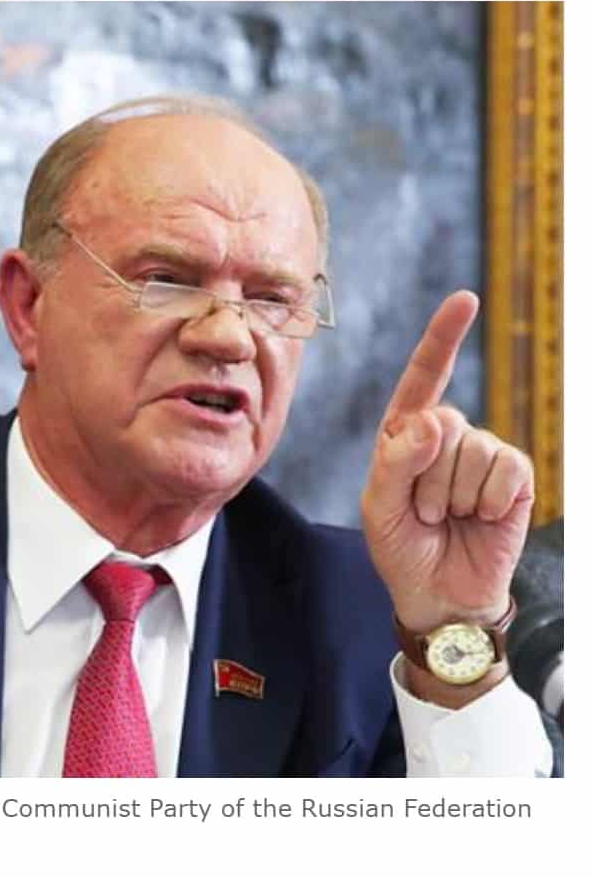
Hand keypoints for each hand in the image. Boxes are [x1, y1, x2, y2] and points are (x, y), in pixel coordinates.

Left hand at [359, 291, 533, 633]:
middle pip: (443, 422)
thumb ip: (397, 460)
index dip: (443, 338)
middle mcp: (447, 436)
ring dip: (453, 494)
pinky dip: (486, 500)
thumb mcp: (380, 506)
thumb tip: (436, 418)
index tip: (466, 299)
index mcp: (406, 434)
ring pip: (472, 448)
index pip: (423, 378)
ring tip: (447, 519)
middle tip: (424, 512)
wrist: (438, 594)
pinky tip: (480, 519)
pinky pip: (504, 469)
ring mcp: (483, 454)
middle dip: (426, 475)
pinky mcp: (514, 478)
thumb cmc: (401, 548)